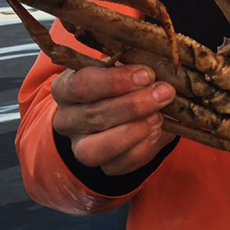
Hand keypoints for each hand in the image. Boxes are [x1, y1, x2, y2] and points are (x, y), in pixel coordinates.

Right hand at [51, 64, 176, 175]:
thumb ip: (135, 64)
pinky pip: (116, 165)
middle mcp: (66, 119)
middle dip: (133, 105)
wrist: (130, 108)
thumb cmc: (125, 81)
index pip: (81, 84)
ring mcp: (80, 146)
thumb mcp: (125, 65)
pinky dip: (140, 149)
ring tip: (159, 116)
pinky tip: (157, 132)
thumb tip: (159, 64)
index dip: (114, 81)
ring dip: (133, 131)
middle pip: (92, 116)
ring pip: (95, 149)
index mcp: (66, 87)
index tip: (147, 74)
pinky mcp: (101, 165)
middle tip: (164, 93)